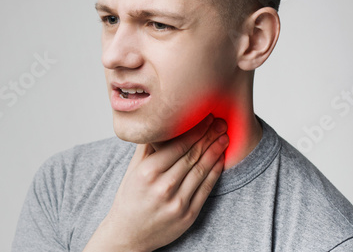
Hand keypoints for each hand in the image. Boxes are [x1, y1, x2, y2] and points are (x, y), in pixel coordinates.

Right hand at [84, 115, 228, 251]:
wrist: (128, 235)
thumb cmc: (129, 200)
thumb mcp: (132, 171)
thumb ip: (147, 148)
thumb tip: (159, 123)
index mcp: (147, 172)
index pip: (178, 145)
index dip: (196, 130)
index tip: (206, 118)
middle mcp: (163, 186)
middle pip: (192, 155)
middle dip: (209, 136)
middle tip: (221, 122)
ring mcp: (177, 202)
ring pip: (202, 170)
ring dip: (216, 151)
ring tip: (224, 136)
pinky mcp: (188, 215)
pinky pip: (206, 189)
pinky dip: (215, 172)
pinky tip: (220, 159)